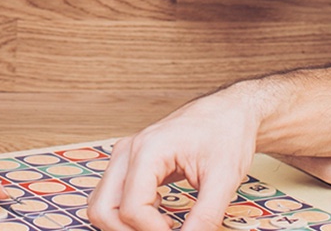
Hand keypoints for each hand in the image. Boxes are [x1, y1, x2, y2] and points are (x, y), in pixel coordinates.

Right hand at [88, 92, 262, 230]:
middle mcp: (128, 151)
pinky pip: (112, 196)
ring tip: (161, 226)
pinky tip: (158, 212)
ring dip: (125, 225)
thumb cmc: (226, 133)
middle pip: (103, 209)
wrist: (228, 111)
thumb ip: (206, 217)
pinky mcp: (129, 161)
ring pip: (101, 204)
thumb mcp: (224, 179)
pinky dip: (127, 213)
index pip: (132, 209)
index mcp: (149, 150)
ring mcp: (125, 155)